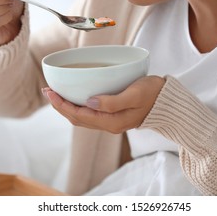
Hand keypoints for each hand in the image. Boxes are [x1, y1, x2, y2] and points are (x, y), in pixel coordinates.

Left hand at [42, 76, 165, 133]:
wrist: (168, 102)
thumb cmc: (153, 94)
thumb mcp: (134, 95)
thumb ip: (112, 102)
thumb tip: (89, 102)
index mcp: (112, 121)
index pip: (79, 115)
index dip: (62, 105)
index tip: (50, 92)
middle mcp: (109, 124)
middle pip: (77, 119)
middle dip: (60, 106)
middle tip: (48, 91)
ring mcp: (112, 121)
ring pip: (82, 118)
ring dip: (68, 107)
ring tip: (57, 94)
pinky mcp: (114, 116)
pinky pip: (90, 114)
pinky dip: (78, 106)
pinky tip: (76, 97)